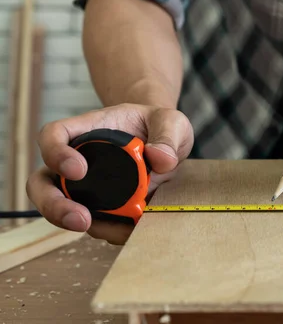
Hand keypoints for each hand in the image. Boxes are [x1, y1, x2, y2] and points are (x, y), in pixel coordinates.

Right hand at [26, 103, 193, 244]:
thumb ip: (168, 134)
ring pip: (60, 209)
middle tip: (80, 219)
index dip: (55, 153)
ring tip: (111, 229)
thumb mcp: (171, 121)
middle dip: (53, 205)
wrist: (166, 145)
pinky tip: (129, 230)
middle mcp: (77, 159)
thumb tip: (160, 159)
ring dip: (78, 224)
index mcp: (87, 130)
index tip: (78, 170)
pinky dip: (110, 230)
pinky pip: (96, 224)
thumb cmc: (159, 126)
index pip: (53, 136)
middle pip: (42, 183)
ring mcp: (84, 187)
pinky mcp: (101, 207)